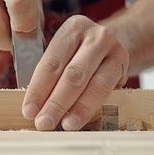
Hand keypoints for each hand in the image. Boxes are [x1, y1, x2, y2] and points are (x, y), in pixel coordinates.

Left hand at [22, 15, 128, 130]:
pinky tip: (80, 119)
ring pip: (94, 84)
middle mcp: (95, 35)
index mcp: (72, 28)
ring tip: (65, 126)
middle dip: (56, 103)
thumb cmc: (76, 55)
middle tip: (43, 123)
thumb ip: (46, 74)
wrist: (110, 48)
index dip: (38, 90)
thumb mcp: (61, 54)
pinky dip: (91, 108)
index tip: (29, 111)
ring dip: (77, 109)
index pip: (51, 63)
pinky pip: (107, 90)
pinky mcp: (124, 64)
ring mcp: (114, 48)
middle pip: (73, 74)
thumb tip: (32, 108)